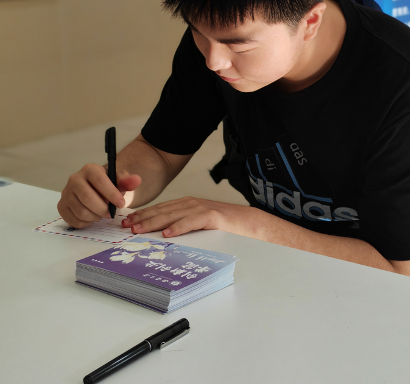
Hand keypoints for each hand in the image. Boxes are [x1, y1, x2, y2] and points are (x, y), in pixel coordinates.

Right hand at [58, 164, 141, 227]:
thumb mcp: (119, 181)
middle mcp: (74, 179)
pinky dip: (86, 223)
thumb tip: (136, 180)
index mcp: (89, 169)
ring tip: (101, 213)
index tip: (122, 204)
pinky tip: (92, 217)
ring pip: (81, 212)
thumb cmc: (108, 185)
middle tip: (110, 214)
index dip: (111, 194)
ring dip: (95, 217)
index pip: (99, 181)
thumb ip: (127, 181)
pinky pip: (74, 220)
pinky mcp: (61, 206)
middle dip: (103, 209)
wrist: (95, 189)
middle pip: (88, 198)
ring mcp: (66, 193)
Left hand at [122, 196, 257, 238]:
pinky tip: (168, 233)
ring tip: (139, 230)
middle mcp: (191, 204)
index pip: (159, 209)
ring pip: (173, 215)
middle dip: (142, 218)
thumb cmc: (225, 227)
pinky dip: (179, 227)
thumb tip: (160, 238)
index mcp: (187, 205)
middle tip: (126, 227)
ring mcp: (201, 208)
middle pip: (162, 211)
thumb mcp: (199, 225)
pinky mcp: (213, 216)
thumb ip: (182, 226)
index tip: (127, 222)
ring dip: (154, 222)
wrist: (251, 223)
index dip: (142, 215)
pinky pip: (192, 221)